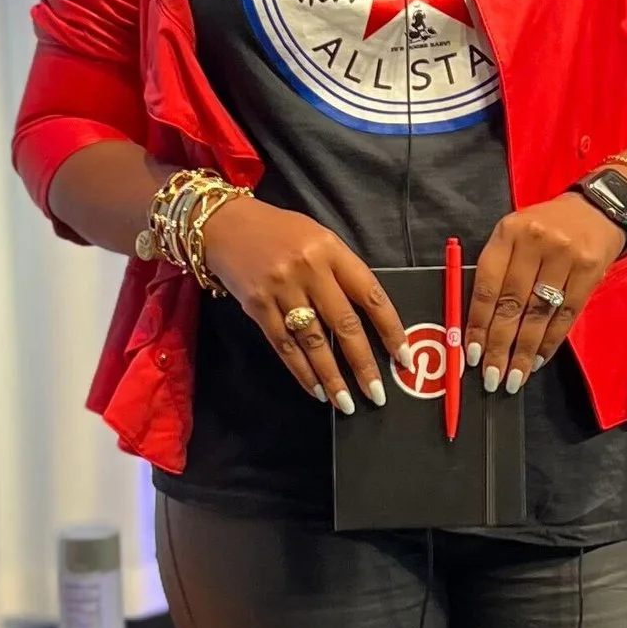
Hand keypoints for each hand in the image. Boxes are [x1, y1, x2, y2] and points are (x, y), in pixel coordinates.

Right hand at [196, 198, 404, 414]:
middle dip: (363, 364)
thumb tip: (369, 318)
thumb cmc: (280, 232)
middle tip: (376, 394)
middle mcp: (309, 269)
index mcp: (332, 250)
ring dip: (332, 376)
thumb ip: (342, 272)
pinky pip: (284, 345)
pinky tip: (316, 389)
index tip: (402, 357)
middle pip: (344, 324)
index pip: (370, 295)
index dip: (390, 329)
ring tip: (346, 402)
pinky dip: (302, 371)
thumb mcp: (319, 239)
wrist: (225, 224)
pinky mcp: (257, 306)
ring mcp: (281, 288)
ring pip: (314, 341)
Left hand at [466, 192, 626, 390]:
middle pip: (512, 304)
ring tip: (514, 378)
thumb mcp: (514, 234)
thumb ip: (496, 271)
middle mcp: (535, 243)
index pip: (487, 285)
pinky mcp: (589, 272)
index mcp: (508, 233)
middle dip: (499, 346)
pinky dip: (550, 342)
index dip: (478, 323)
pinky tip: (537, 359)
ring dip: (524, 351)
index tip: (471, 354)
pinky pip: (565, 315)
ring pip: (539, 314)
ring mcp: (565, 257)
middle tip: (492, 377)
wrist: (597, 209)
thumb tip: (478, 325)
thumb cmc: (546, 226)